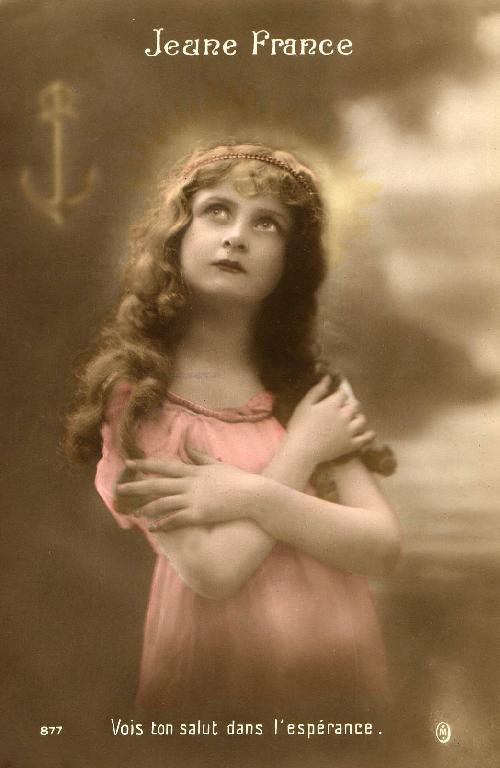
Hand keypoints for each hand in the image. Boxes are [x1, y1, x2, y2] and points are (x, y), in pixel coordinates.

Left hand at [114, 446, 258, 532]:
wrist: (252, 495)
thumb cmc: (237, 480)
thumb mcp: (217, 464)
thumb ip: (200, 457)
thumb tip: (187, 447)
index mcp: (192, 471)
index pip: (163, 467)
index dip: (145, 465)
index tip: (129, 464)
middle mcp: (189, 484)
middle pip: (157, 485)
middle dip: (136, 487)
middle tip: (119, 489)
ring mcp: (192, 500)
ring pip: (162, 503)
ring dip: (146, 508)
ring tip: (134, 512)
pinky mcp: (198, 514)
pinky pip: (175, 520)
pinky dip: (162, 524)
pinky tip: (152, 528)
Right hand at [286, 375, 375, 466]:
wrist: (302, 450)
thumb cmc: (299, 426)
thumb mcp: (305, 405)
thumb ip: (317, 391)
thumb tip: (328, 378)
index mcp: (332, 404)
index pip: (343, 393)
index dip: (341, 393)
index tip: (339, 394)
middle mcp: (344, 415)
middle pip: (355, 405)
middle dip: (351, 404)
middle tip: (346, 408)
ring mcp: (349, 431)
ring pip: (362, 420)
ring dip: (359, 417)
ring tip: (353, 420)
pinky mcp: (351, 445)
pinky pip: (365, 438)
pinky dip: (369, 435)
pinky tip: (369, 433)